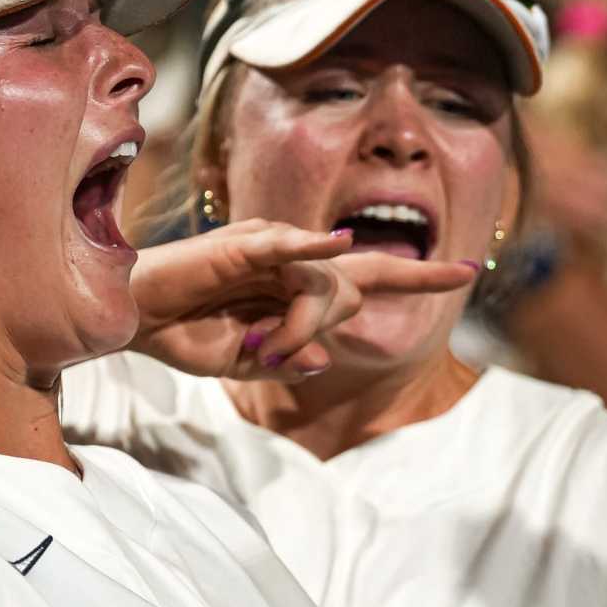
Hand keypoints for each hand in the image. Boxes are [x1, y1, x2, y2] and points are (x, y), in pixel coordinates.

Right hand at [127, 221, 475, 379]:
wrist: (134, 321)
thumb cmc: (186, 335)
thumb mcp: (247, 364)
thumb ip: (289, 361)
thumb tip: (323, 359)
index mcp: (300, 288)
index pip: (375, 277)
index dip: (422, 275)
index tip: (471, 270)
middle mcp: (294, 261)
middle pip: (351, 295)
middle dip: (320, 334)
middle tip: (269, 356)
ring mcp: (272, 248)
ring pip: (323, 288)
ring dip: (295, 329)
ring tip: (256, 347)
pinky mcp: (244, 244)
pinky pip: (290, 245)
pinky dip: (317, 245)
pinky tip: (342, 242)